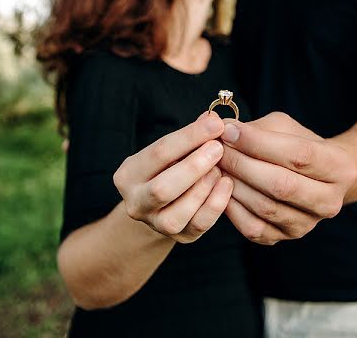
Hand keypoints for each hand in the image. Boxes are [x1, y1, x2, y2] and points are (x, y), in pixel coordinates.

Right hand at [113, 112, 234, 243]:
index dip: (189, 137)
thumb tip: (212, 119)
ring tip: (221, 168)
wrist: (163, 205)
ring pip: (179, 212)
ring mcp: (156, 224)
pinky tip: (227, 184)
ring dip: (204, 186)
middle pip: (163, 188)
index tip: (215, 123)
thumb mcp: (173, 150)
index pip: (159, 153)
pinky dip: (216, 204)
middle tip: (219, 148)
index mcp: (129, 174)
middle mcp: (136, 202)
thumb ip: (190, 136)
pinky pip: (199, 225)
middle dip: (194, 166)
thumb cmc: (171, 167)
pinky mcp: (180, 237)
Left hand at [218, 112, 356, 244]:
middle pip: (282, 185)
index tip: (230, 131)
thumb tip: (223, 130)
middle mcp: (330, 201)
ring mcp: (308, 224)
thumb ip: (258, 128)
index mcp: (340, 167)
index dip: (260, 143)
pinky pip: (253, 228)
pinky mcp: (285, 237)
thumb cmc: (298, 145)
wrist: (314, 178)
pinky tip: (221, 188)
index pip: (299, 155)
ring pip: (265, 208)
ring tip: (216, 166)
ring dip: (234, 185)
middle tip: (218, 150)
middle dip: (243, 165)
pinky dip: (232, 207)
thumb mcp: (286, 128)